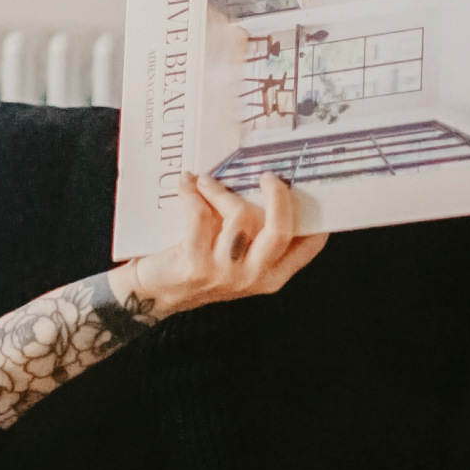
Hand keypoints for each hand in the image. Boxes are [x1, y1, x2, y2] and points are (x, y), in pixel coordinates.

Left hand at [112, 171, 326, 318]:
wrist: (155, 293)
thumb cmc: (199, 267)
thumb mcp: (236, 261)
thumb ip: (255, 237)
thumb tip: (267, 188)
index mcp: (271, 276)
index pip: (307, 247)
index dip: (314, 216)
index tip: (307, 187)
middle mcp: (254, 277)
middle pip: (280, 230)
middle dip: (277, 196)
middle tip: (267, 176)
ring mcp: (226, 273)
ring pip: (240, 216)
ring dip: (220, 190)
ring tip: (206, 181)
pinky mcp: (196, 264)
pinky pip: (201, 215)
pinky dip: (192, 194)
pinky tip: (187, 185)